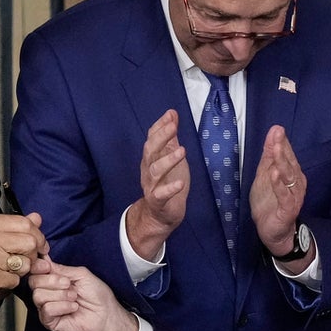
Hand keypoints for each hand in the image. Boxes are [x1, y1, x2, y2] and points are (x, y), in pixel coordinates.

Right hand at [0, 212, 48, 309]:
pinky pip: (15, 280)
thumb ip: (11, 226)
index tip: (39, 246)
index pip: (25, 223)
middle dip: (34, 255)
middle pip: (30, 242)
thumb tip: (37, 218)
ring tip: (6, 271)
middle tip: (26, 261)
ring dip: (21, 271)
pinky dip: (10, 284)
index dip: (38, 236)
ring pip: (26, 263)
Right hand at [28, 256, 137, 330]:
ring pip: (38, 296)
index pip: (36, 271)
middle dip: (52, 281)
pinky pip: (46, 309)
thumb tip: (44, 260)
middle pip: (33, 282)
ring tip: (74, 298)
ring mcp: (47, 307)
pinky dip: (62, 306)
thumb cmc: (97, 295)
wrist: (106, 315)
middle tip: (69, 284)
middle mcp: (48, 293)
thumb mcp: (81, 274)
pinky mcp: (49, 321)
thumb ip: (62, 268)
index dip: (38, 267)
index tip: (47, 266)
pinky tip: (73, 308)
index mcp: (54, 280)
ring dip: (60, 295)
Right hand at [126, 110, 188, 259]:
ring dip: (168, 160)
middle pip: (150, 151)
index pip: (152, 138)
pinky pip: (161, 195)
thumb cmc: (167, 183)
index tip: (171, 114)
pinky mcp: (158, 202)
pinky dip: (170, 189)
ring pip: (155, 171)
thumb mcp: (170, 157)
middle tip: (173, 127)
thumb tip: (172, 114)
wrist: (160, 216)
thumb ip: (170, 138)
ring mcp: (151, 186)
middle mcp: (148, 170)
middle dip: (161, 138)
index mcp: (151, 159)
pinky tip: (180, 184)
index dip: (160, 126)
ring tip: (182, 150)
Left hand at [249, 126, 310, 267]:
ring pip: (289, 177)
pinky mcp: (288, 209)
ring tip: (275, 150)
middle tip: (277, 134)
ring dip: (282, 162)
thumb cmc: (270, 203)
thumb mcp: (264, 176)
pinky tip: (274, 174)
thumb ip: (268, 157)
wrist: (273, 232)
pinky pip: (285, 196)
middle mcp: (296, 183)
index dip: (282, 142)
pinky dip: (279, 185)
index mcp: (291, 174)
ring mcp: (293, 196)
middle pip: (289, 163)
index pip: (288, 155)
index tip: (276, 129)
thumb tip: (273, 133)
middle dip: (283, 148)